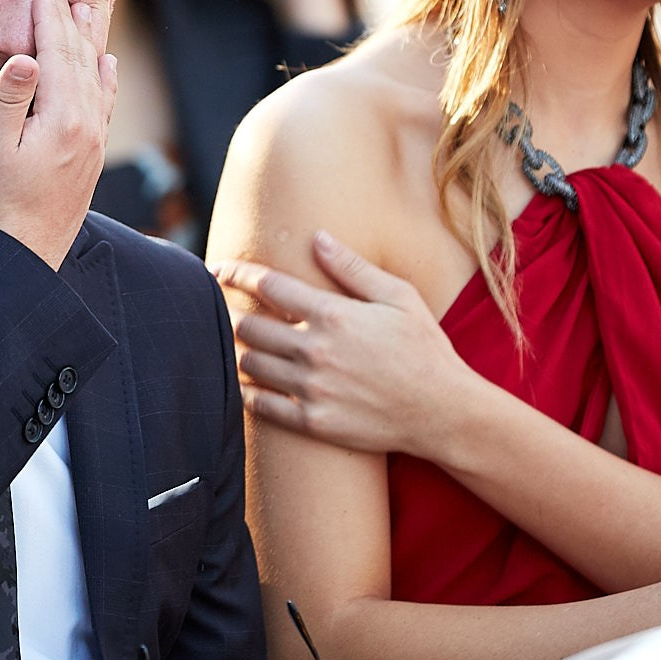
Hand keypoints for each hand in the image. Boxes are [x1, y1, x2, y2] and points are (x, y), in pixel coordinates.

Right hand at [0, 0, 118, 268]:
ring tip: (89, 11)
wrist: (25, 254)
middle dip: (72, 24)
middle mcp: (87, 127)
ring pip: (98, 78)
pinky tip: (106, 64)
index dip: (51, 22)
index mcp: (62, 120)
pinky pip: (105, 103)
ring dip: (92, 43)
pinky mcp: (93, 155)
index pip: (59, 56)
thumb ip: (8, 100)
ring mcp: (94, 142)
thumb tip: (24, 56)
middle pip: (82, 62)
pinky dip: (106, 77)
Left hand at [215, 230, 482, 457]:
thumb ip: (353, 268)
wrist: (444, 412)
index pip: (268, 286)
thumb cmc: (425, 348)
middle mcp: (316, 351)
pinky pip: (261, 406)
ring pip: (249, 365)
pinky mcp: (313, 422)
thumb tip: (317, 237)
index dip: (236, 273)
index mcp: (334, 315)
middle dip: (235, 315)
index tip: (216, 269)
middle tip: (230, 311)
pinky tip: (247, 384)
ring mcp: (312, 389)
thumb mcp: (399, 297)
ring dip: (241, 352)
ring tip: (244, 345)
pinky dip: (247, 392)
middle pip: (249, 326)